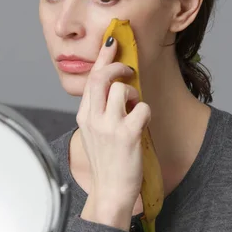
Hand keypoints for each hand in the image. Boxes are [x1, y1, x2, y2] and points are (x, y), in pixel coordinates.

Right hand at [77, 37, 150, 229]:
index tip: (112, 40)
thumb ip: (101, 111)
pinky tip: (142, 125)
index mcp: (84, 116)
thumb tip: (116, 87)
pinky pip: (142, 108)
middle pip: (102, 77)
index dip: (103, 56)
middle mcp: (93, 118)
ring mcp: (109, 126)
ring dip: (134, 94)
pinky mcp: (127, 135)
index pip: (91, 78)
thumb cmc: (108, 162)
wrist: (110, 191)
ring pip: (123, 89)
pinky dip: (146, 112)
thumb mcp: (95, 134)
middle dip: (117, 64)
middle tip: (129, 67)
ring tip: (134, 109)